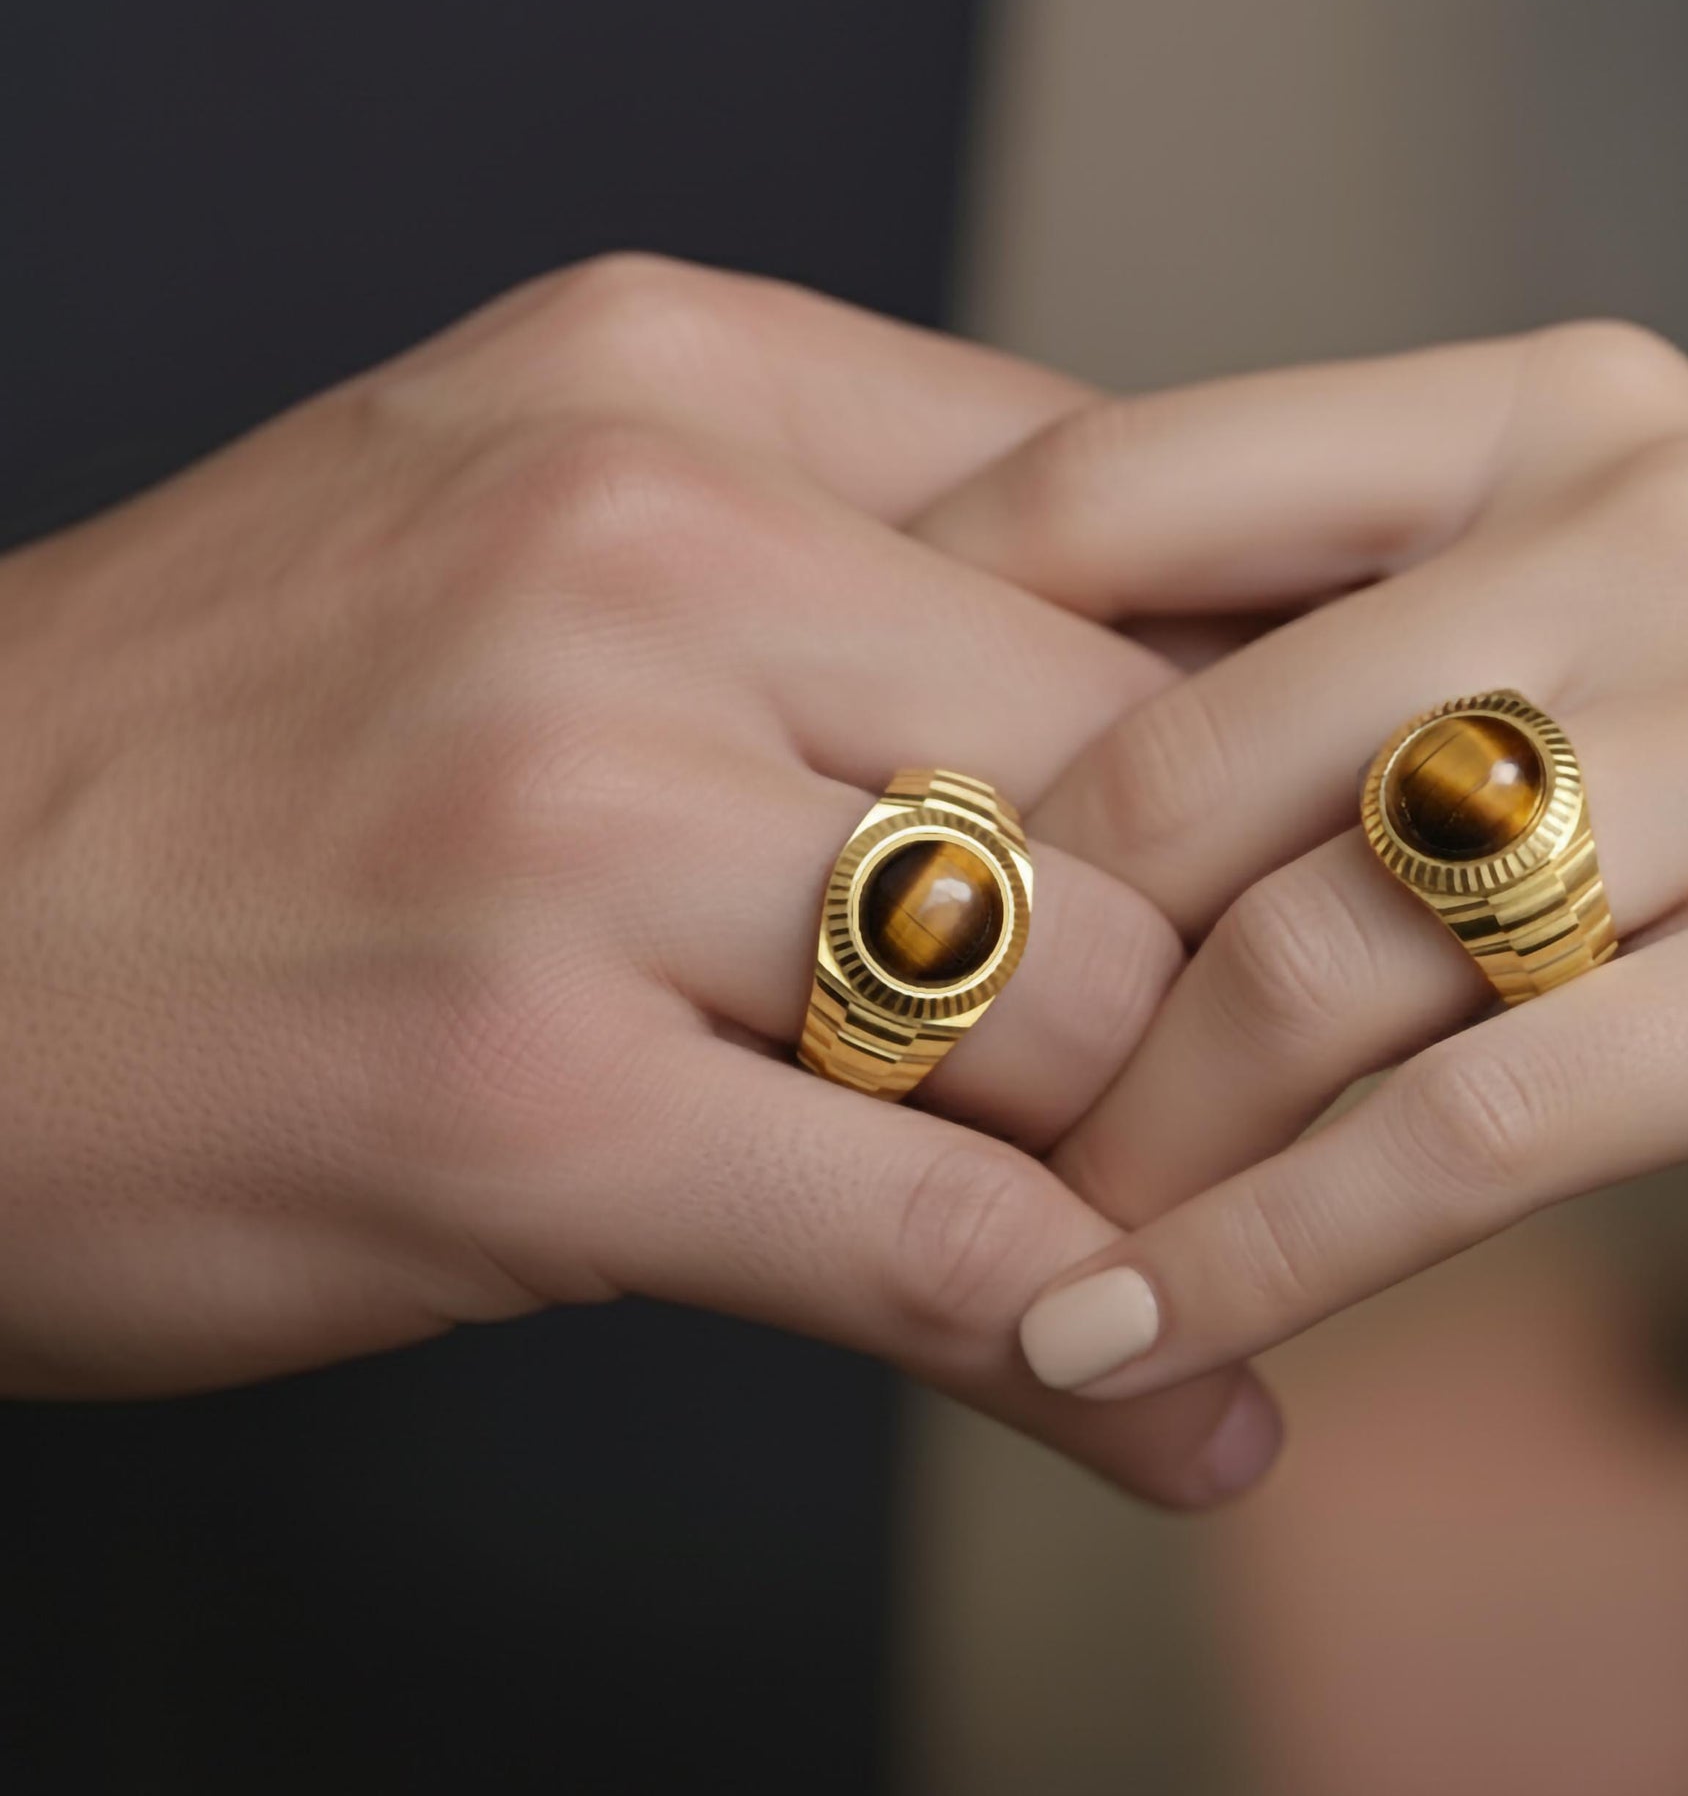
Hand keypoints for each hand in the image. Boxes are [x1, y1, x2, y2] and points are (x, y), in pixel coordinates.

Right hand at [0, 255, 1278, 1505]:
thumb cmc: (239, 746)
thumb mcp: (531, 526)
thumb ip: (852, 566)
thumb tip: (1205, 708)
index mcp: (678, 388)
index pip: (1142, 529)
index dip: (1277, 730)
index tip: (1340, 872)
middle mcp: (640, 550)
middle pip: (1151, 771)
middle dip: (1247, 962)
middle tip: (1305, 1095)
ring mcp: (571, 820)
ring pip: (1082, 998)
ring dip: (1181, 1157)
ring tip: (1217, 1246)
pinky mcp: (516, 1095)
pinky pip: (929, 1231)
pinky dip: (1083, 1336)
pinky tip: (1165, 1407)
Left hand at [918, 323, 1687, 1391]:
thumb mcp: (1618, 629)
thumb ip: (1358, 640)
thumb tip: (1021, 756)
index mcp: (1551, 408)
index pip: (1130, 482)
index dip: (922, 654)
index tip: (807, 824)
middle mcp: (1653, 525)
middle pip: (1187, 753)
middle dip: (1006, 964)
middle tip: (875, 1101)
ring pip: (1312, 956)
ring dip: (1131, 1144)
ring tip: (1020, 1256)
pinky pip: (1464, 1130)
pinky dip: (1269, 1257)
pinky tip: (1137, 1347)